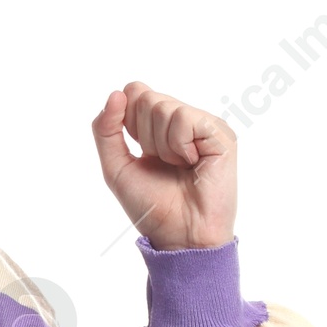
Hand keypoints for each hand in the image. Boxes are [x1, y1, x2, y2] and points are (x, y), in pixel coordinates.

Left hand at [92, 82, 236, 249]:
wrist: (181, 235)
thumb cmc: (153, 206)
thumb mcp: (116, 167)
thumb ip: (105, 131)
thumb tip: (115, 94)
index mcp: (159, 125)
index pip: (135, 91)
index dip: (128, 120)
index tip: (140, 150)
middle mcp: (182, 120)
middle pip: (146, 97)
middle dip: (145, 136)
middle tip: (163, 163)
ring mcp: (203, 124)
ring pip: (165, 107)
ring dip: (163, 145)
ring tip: (178, 166)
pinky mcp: (220, 132)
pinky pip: (185, 118)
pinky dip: (179, 145)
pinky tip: (192, 163)